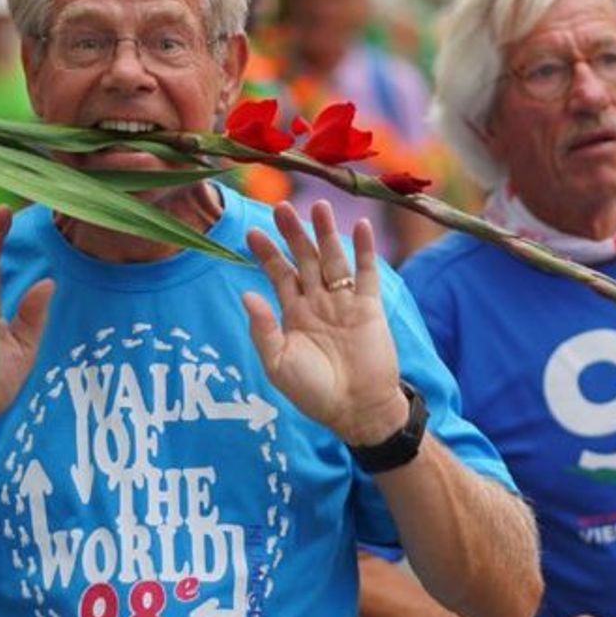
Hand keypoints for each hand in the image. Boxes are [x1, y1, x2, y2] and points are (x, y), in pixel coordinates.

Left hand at [242, 201, 405, 445]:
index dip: (266, 253)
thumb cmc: (313, 393)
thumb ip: (263, 330)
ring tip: (319, 206)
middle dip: (293, 234)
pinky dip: (364, 250)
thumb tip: (246, 294)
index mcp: (293, 314)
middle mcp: (318, 302)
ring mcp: (344, 303)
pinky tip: (360, 226)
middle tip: (281, 207)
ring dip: (327, 233)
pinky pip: (366, 273)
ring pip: (333, 259)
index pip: (278, 275)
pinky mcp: (369, 308)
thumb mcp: (278, 364)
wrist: (356, 410)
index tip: (251, 232)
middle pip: (304, 259)